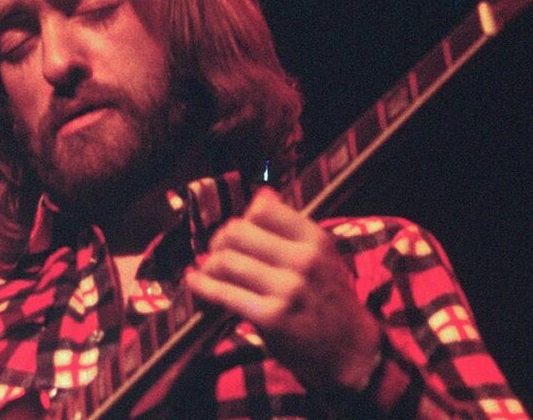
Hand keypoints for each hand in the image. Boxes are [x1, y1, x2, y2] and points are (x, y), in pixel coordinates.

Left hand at [184, 187, 380, 392]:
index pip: (262, 210)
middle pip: (236, 232)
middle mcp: (303, 260)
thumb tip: (262, 193)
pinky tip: (196, 285)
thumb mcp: (321, 257)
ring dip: (208, 268)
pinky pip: (223, 293)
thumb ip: (289, 228)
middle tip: (216, 257)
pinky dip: (202, 288)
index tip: (236, 236)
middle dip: (218, 243)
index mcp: (315, 240)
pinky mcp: (271, 317)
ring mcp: (288, 289)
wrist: (352, 353)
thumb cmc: (330, 302)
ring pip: (225, 261)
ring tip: (207, 275)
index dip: (242, 221)